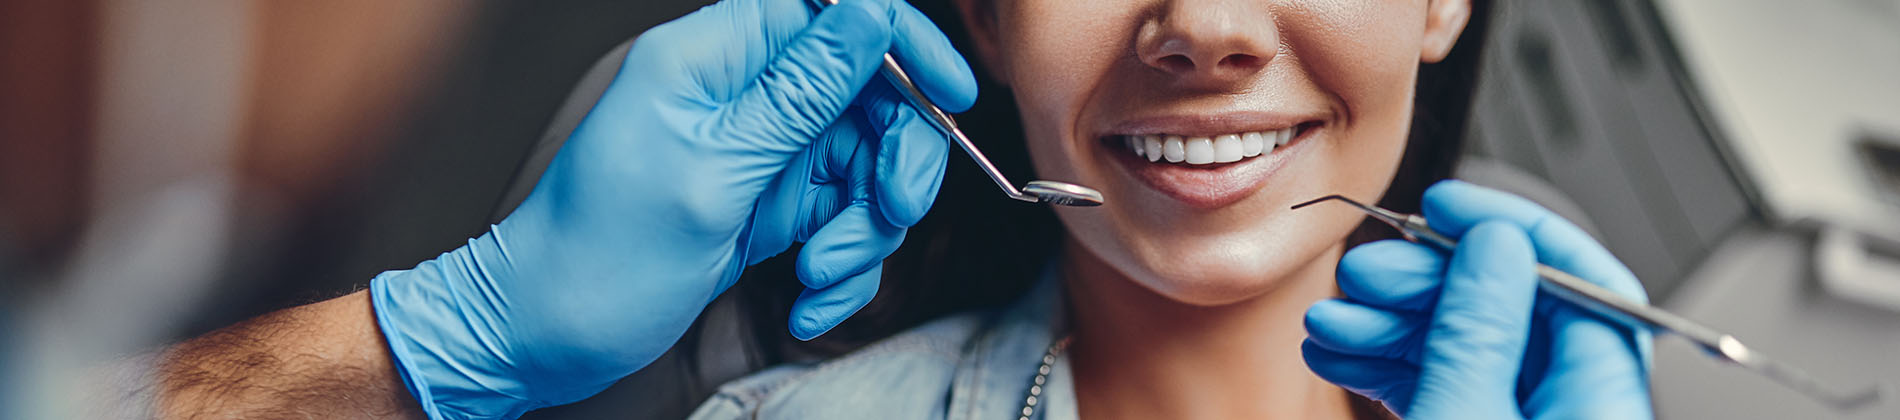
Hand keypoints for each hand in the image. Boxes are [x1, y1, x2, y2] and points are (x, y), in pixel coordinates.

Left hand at [366, 0, 976, 416]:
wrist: (544, 334)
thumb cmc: (598, 253)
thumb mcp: (713, 169)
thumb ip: (800, 90)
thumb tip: (869, 13)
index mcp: (715, 56)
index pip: (833, 12)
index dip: (902, 43)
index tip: (950, 95)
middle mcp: (742, 95)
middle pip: (868, 98)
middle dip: (892, 165)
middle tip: (886, 215)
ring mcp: (760, 152)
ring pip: (863, 169)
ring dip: (861, 233)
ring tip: (818, 276)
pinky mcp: (768, 205)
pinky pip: (839, 220)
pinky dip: (838, 267)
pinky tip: (804, 300)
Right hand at [1301, 180, 1652, 418]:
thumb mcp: (1466, 417)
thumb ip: (1480, 333)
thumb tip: (1493, 246)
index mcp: (1599, 400)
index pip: (1584, 283)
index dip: (1513, 231)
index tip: (1449, 206)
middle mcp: (1568, 409)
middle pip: (1509, 311)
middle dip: (1425, 283)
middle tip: (1366, 272)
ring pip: (1463, 349)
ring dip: (1389, 324)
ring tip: (1329, 319)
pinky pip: (1440, 387)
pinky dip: (1388, 365)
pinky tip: (1339, 352)